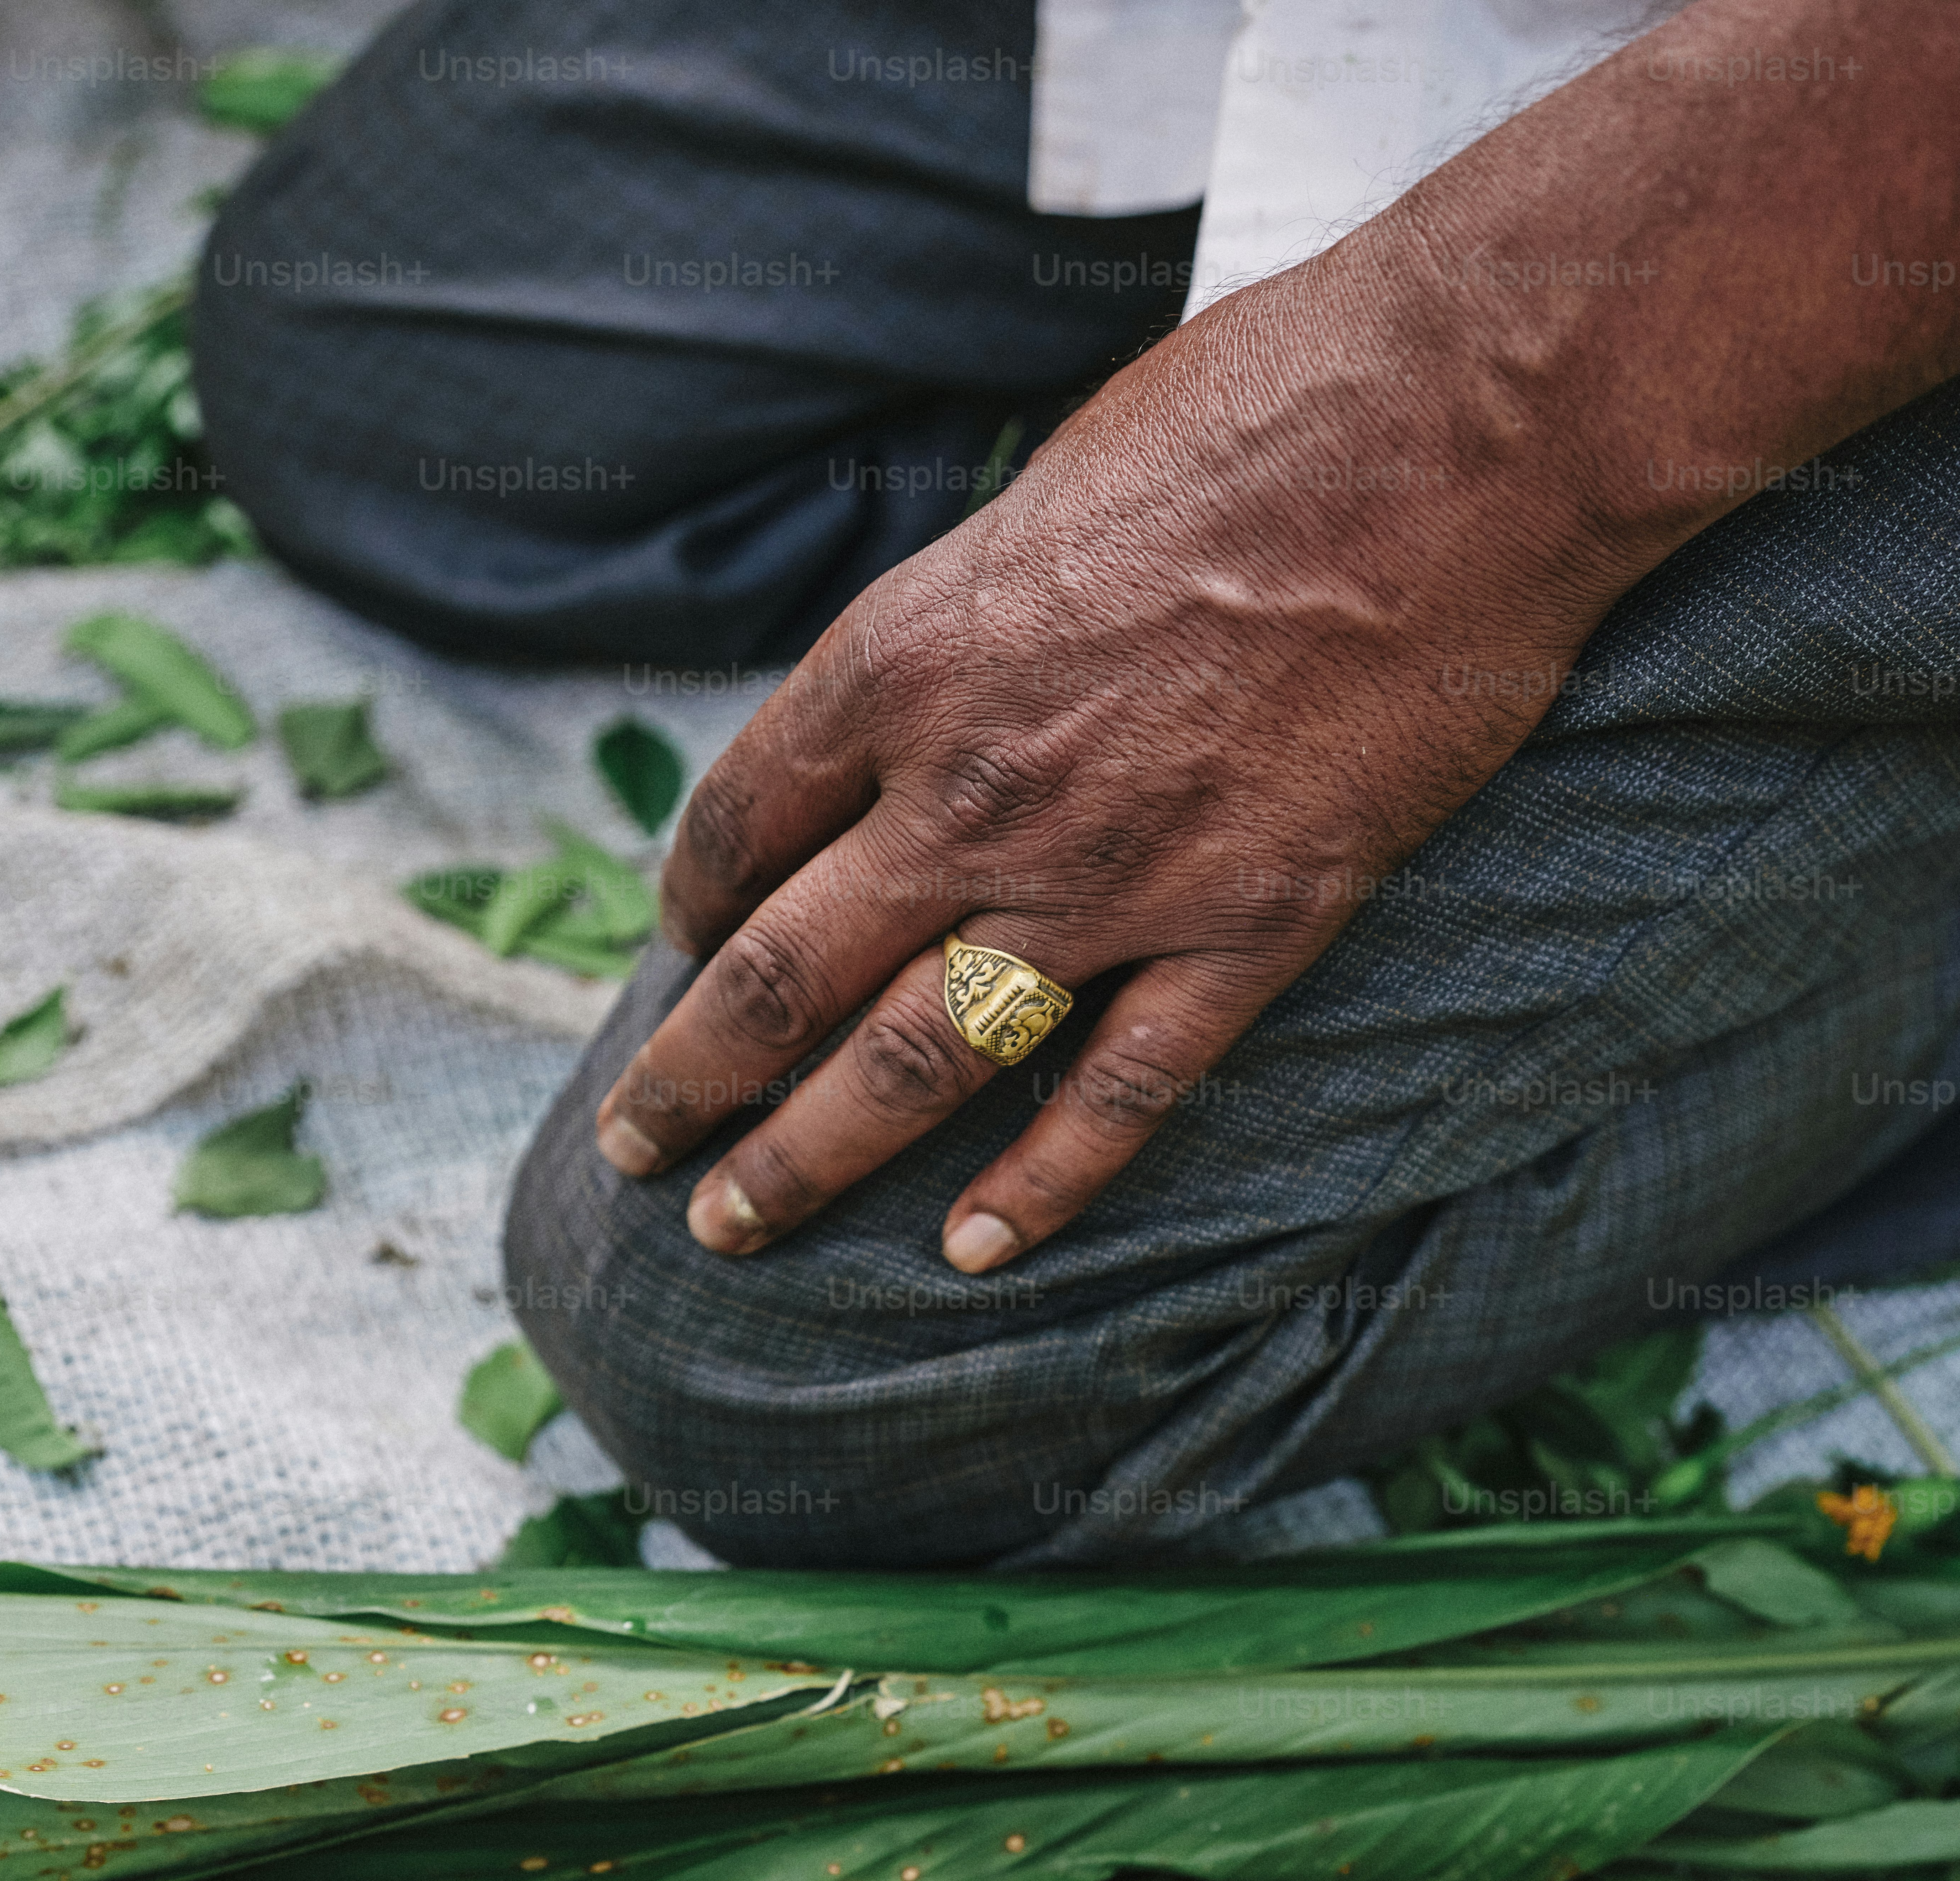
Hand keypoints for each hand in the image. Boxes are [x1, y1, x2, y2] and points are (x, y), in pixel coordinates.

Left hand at [595, 0, 1959, 1271]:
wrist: (1458, 434)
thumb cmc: (1256, 419)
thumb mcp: (1041, 497)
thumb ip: (966, 622)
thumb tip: (933, 688)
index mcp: (904, 663)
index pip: (741, 822)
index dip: (691, 904)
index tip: (678, 950)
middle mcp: (971, 792)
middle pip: (779, 976)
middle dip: (687, 1082)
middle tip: (630, 1154)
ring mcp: (1108, 880)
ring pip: (908, 1066)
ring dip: (801, 1160)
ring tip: (730, 1227)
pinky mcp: (1246, 929)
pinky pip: (1118, 1094)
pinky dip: (1040, 1186)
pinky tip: (973, 1253)